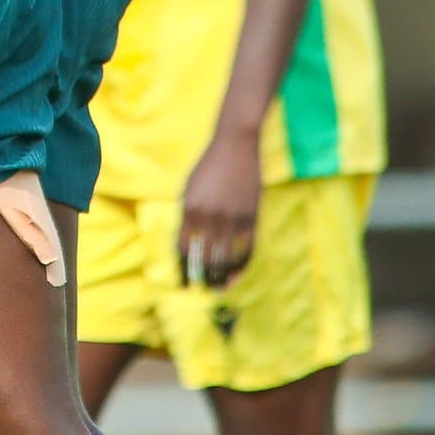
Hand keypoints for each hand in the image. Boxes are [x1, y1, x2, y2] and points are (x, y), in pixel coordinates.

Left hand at [179, 129, 260, 290]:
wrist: (235, 145)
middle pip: (204, 260)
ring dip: (221, 278)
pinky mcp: (251, 217)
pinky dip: (241, 267)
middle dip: (202, 279)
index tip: (184, 283)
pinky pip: (246, 250)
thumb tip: (185, 247)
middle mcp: (210, 217)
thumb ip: (187, 216)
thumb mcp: (190, 188)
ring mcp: (232, 218)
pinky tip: (236, 275)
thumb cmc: (209, 166)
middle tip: (202, 289)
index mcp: (190, 210)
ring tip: (218, 288)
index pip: (183, 250)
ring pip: (225, 260)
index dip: (183, 270)